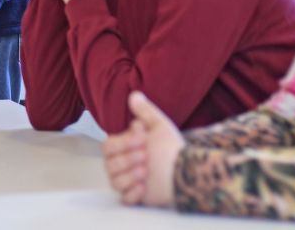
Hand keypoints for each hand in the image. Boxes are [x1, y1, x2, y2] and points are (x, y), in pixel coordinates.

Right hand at [102, 91, 184, 207]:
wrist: (186, 171)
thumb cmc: (172, 148)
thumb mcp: (159, 126)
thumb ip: (145, 111)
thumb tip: (134, 95)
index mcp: (124, 148)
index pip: (107, 146)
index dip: (122, 143)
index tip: (142, 139)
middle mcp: (123, 165)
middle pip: (108, 164)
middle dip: (127, 159)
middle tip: (146, 155)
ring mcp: (128, 182)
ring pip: (115, 182)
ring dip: (131, 175)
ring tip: (147, 171)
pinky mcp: (135, 197)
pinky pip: (124, 199)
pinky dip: (133, 193)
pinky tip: (145, 187)